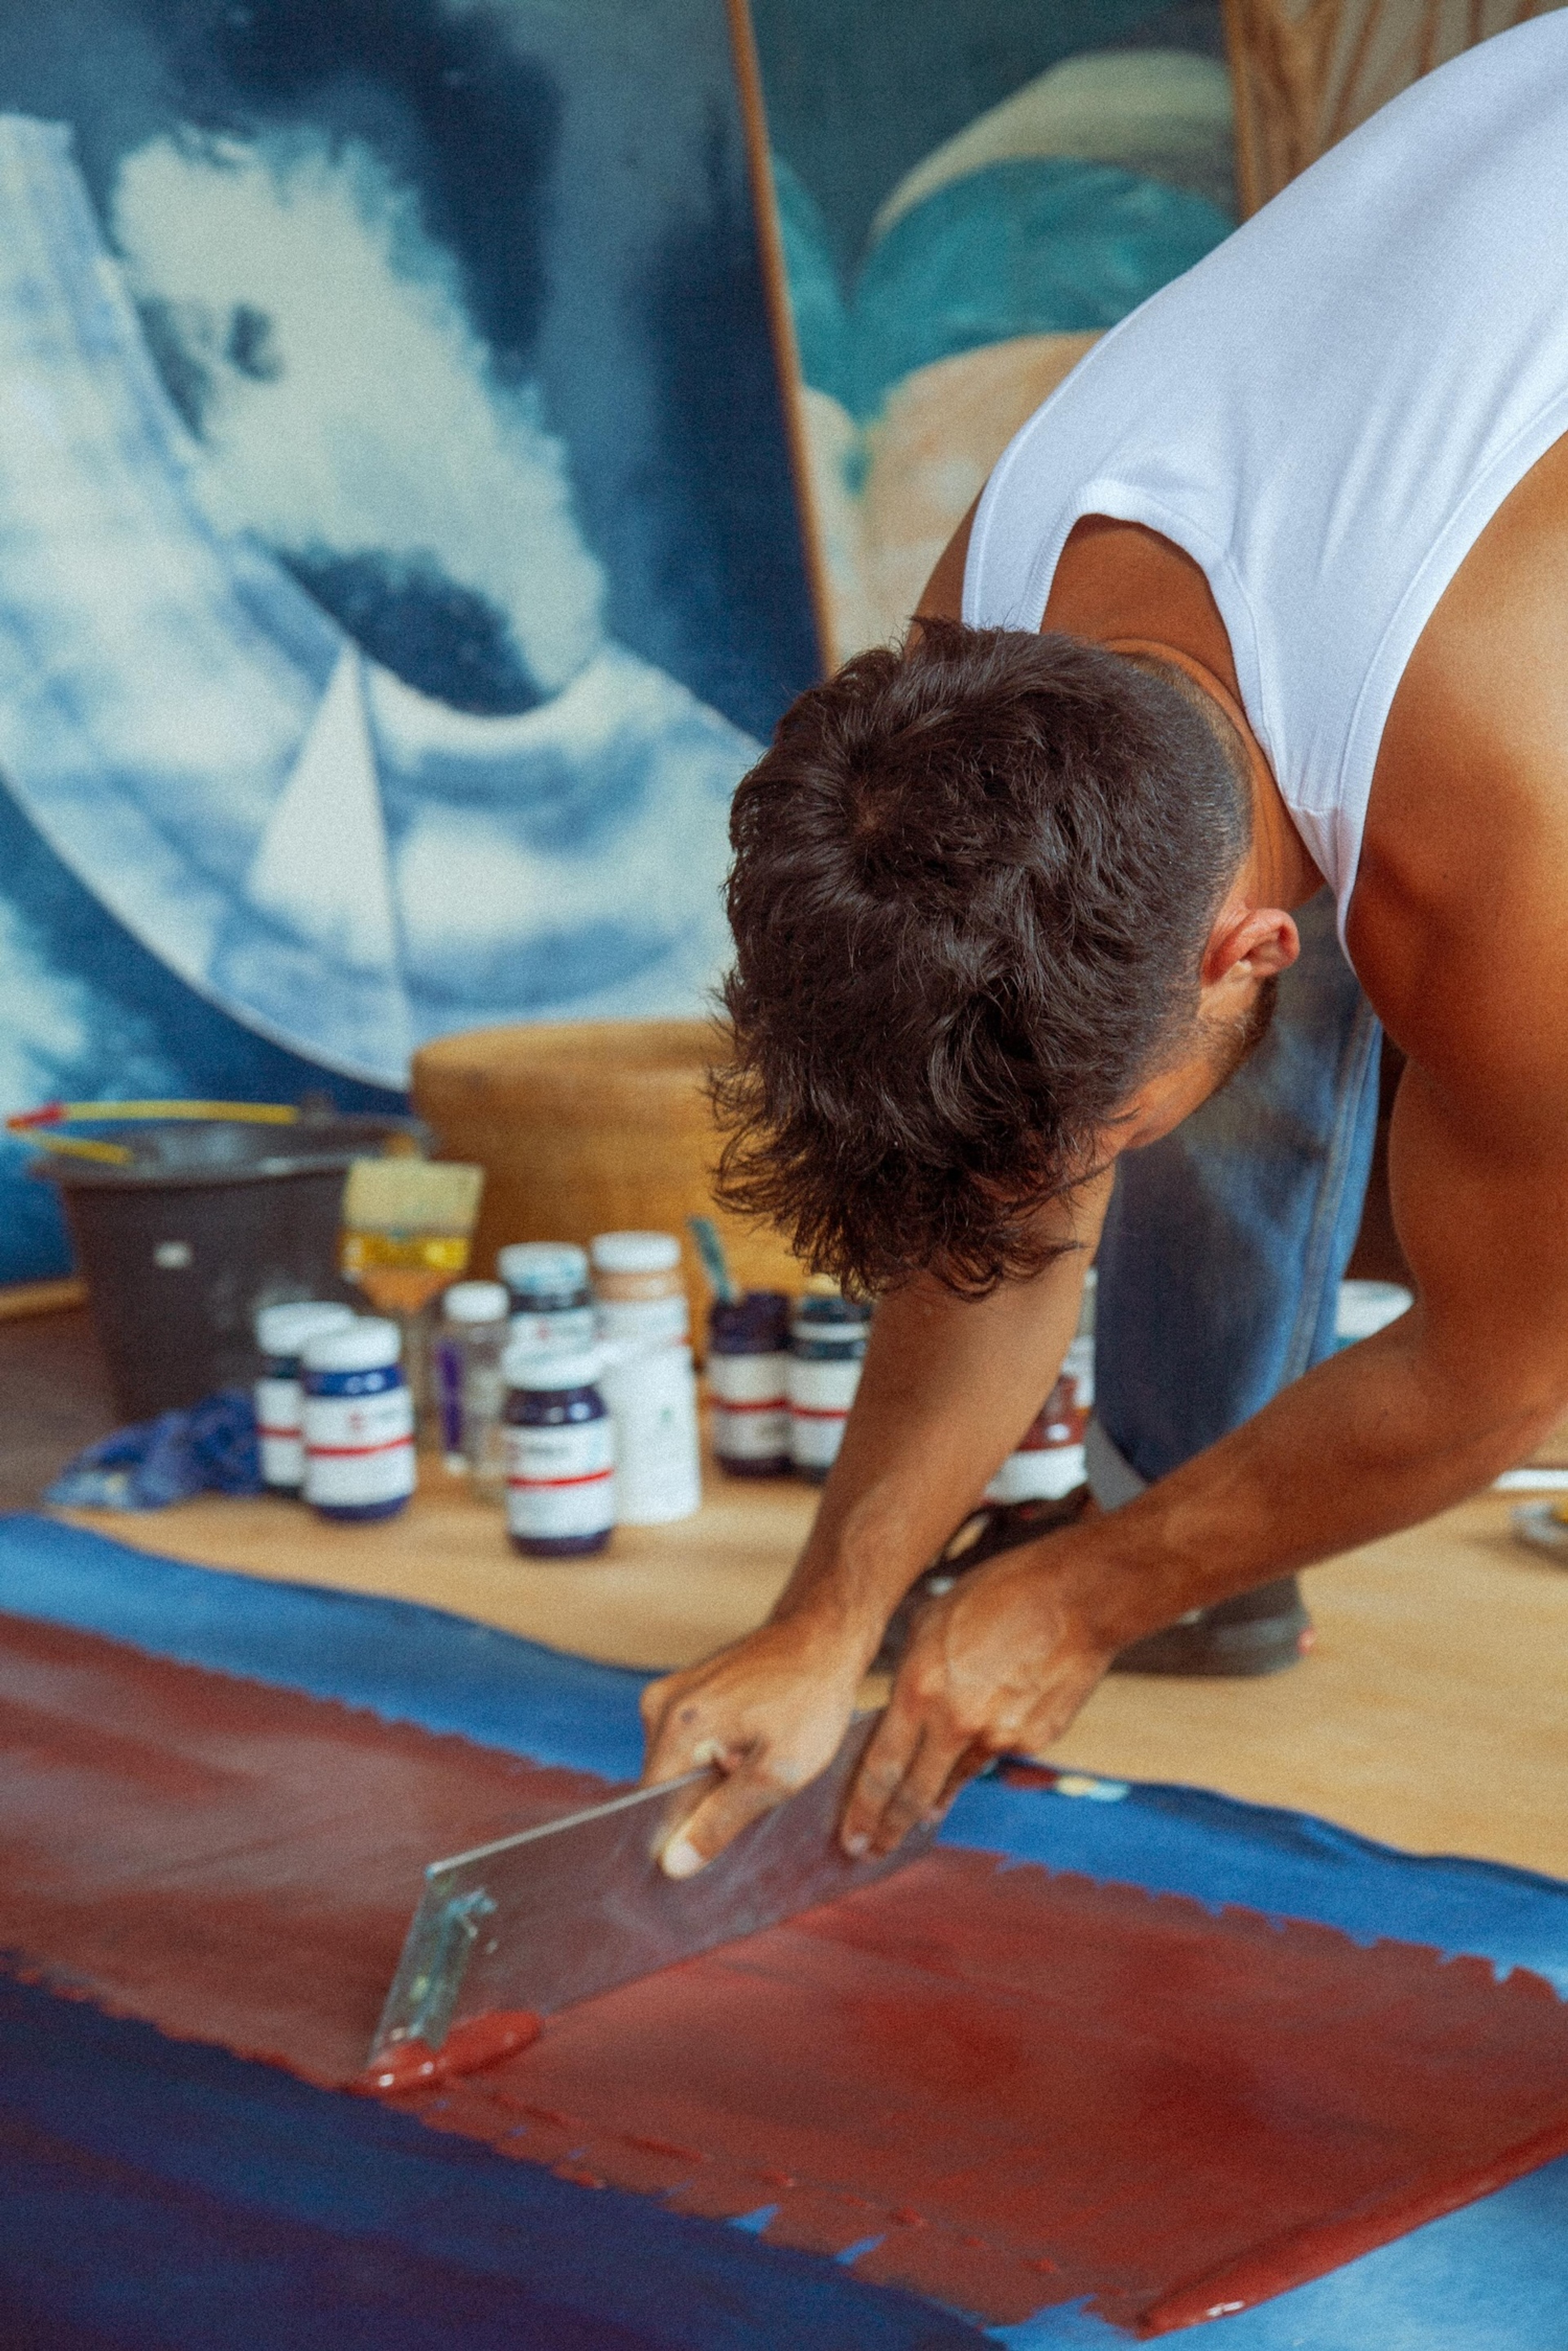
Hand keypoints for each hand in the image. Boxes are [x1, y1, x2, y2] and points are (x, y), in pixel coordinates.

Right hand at [640, 1612, 866, 1877]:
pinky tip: (751, 1745)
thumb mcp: (780, 1772)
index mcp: (678, 1726)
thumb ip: (722, 1820)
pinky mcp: (684, 1689)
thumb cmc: (812, 1700)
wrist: (823, 1636)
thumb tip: (674, 1864)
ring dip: (713, 1780)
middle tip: (757, 1786)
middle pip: (665, 1789)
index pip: (653, 1810)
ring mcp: (670, 1693)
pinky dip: (715, 1756)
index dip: (683, 1837)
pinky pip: (687, 1743)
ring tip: (757, 1761)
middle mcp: (661, 1705)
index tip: (722, 1840)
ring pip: (678, 1768)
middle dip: (705, 1803)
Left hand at [840, 1546, 1114, 1857]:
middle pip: (913, 1793)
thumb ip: (910, 1674)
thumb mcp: (931, 1622)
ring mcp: (997, 1736)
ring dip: (932, 1802)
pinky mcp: (1032, 1739)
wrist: (1075, 1598)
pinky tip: (976, 1747)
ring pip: (955, 1778)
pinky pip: (994, 1754)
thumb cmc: (996, 1595)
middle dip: (888, 1830)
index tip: (850, 1838)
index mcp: (920, 1689)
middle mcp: (954, 1722)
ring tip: (917, 1818)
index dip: (862, 1810)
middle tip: (869, 1853)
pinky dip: (979, 1755)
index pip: (881, 1768)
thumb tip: (897, 1712)